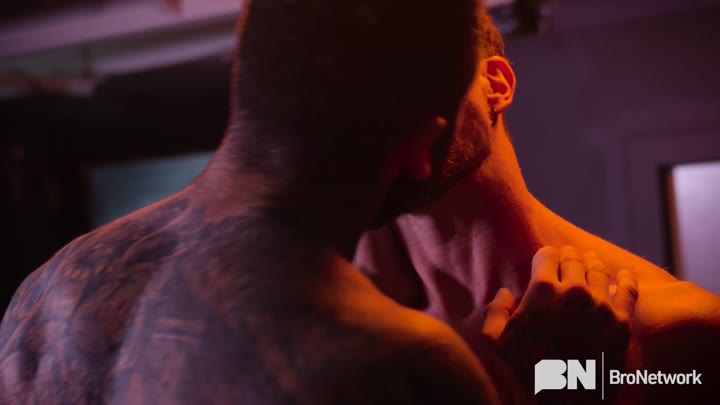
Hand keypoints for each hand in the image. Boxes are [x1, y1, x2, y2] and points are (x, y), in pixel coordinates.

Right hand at [481, 246, 637, 402]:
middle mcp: (573, 292)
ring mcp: (600, 306)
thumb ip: (495, 312)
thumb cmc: (527, 375)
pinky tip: (624, 274)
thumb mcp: (496, 344)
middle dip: (569, 257)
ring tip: (593, 262)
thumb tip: (506, 293)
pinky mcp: (622, 323)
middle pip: (574, 259)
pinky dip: (626, 279)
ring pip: (599, 271)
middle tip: (570, 257)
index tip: (546, 261)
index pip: (546, 255)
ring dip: (593, 264)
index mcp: (542, 292)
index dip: (545, 257)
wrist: (565, 403)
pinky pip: (628, 290)